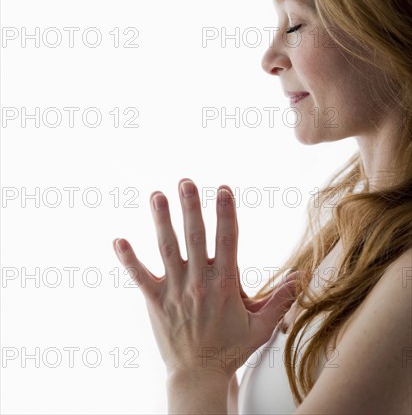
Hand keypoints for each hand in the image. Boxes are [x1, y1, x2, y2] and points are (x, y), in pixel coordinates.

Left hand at [112, 178, 301, 380]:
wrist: (198, 377)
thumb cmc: (230, 350)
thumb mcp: (262, 327)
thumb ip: (281, 299)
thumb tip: (303, 275)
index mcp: (224, 285)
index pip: (227, 240)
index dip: (226, 212)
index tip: (223, 189)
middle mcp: (198, 283)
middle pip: (195, 237)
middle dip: (191, 207)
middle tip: (186, 182)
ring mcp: (175, 291)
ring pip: (167, 249)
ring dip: (161, 221)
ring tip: (157, 196)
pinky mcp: (156, 302)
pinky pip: (139, 277)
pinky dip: (128, 259)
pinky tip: (118, 240)